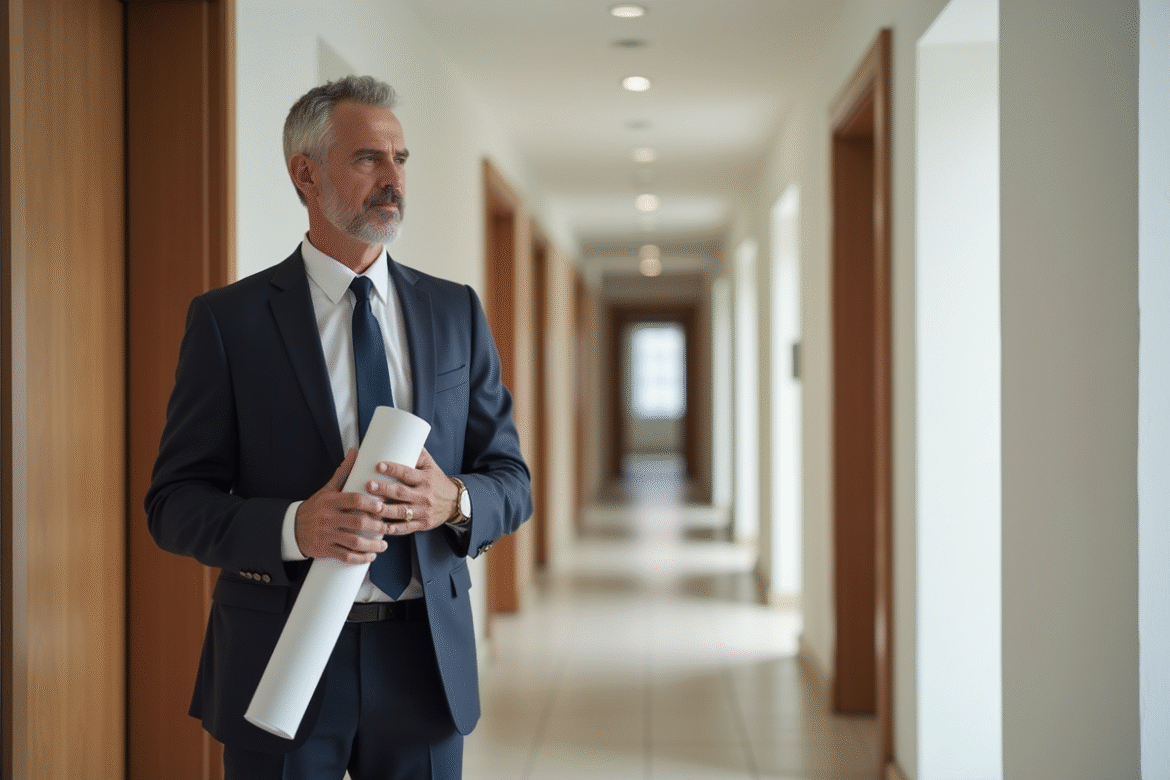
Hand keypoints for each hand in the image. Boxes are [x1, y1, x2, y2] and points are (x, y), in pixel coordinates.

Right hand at [294, 448, 395, 563]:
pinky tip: (370, 556)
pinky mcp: (325, 549)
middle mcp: (328, 518)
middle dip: (377, 526)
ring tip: (383, 545)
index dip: (371, 504)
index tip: (383, 507)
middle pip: (358, 522)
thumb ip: (343, 473)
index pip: (355, 500)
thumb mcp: (327, 490)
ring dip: (372, 545)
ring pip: (354, 542)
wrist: (292, 528)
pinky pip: (346, 556)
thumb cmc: (315, 508)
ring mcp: (326, 534)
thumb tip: (355, 452)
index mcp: (331, 501)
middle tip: (388, 527)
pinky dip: (360, 557)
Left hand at [366, 448, 459, 534]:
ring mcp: (423, 512)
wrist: (455, 502)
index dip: (393, 469)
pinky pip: (404, 529)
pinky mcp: (421, 525)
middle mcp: (424, 496)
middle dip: (383, 489)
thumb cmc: (437, 481)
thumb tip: (399, 436)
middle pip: (401, 493)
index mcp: (426, 479)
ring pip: (400, 512)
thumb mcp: (430, 465)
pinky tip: (378, 527)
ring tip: (368, 507)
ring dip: (383, 510)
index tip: (378, 465)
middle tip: (368, 485)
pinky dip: (391, 529)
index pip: (408, 473)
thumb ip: (417, 453)